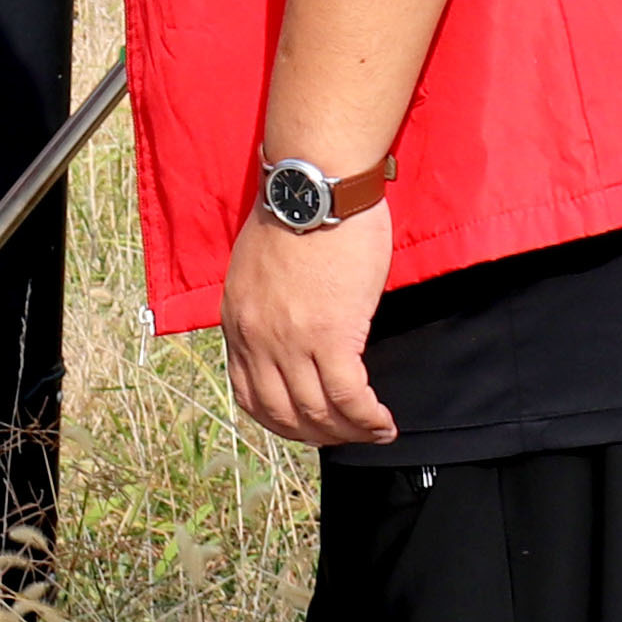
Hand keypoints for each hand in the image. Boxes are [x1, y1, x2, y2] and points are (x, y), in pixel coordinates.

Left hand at [219, 201, 399, 447]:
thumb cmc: (296, 214)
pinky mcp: (330, 334)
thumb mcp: (258, 268)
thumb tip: (291, 330)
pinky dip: (367, 418)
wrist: (313, 184)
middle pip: (283, 414)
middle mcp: (256, 339)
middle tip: (348, 437)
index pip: (250, 395)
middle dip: (319, 435)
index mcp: (238, 322)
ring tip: (374, 433)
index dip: (282, 422)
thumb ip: (267, 306)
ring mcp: (290, 341)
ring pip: (317, 413)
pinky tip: (384, 423)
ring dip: (349, 433)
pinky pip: (349, 396)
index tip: (310, 426)